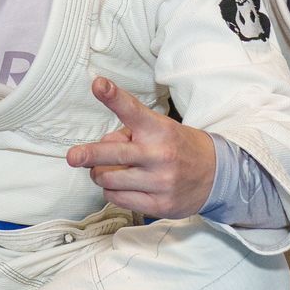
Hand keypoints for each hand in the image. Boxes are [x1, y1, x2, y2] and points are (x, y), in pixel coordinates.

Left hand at [66, 77, 216, 218]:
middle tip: (73, 156)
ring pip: (110, 180)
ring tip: (110, 170)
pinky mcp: (159, 205)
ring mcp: (160, 182)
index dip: (113, 97)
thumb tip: (99, 152)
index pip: (132, 110)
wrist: (216, 174)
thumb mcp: (158, 130)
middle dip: (90, 155)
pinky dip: (112, 191)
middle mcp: (160, 155)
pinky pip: (118, 199)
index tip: (98, 84)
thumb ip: (127, 135)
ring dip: (101, 174)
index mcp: (158, 129)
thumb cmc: (177, 148)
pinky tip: (123, 185)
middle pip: (115, 154)